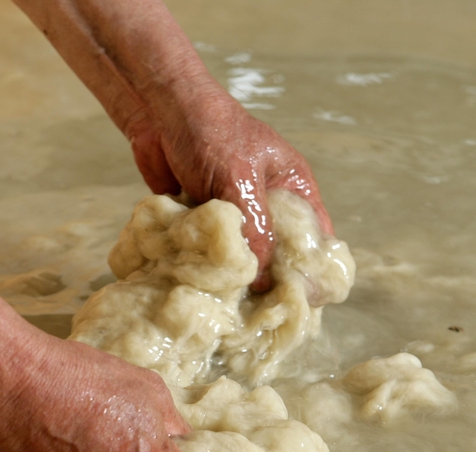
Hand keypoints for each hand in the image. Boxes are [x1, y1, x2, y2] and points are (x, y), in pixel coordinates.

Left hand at [125, 97, 333, 291]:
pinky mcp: (204, 220)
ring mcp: (235, 213)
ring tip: (232, 310)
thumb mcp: (240, 182)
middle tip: (262, 315)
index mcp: (292, 187)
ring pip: (242, 256)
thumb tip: (262, 281)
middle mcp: (267, 203)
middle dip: (271, 282)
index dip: (315, 269)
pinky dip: (205, 268)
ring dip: (234, 279)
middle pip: (278, 253)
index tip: (306, 302)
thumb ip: (256, 230)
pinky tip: (202, 288)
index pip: (316, 236)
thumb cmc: (210, 133)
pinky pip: (210, 252)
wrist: (158, 111)